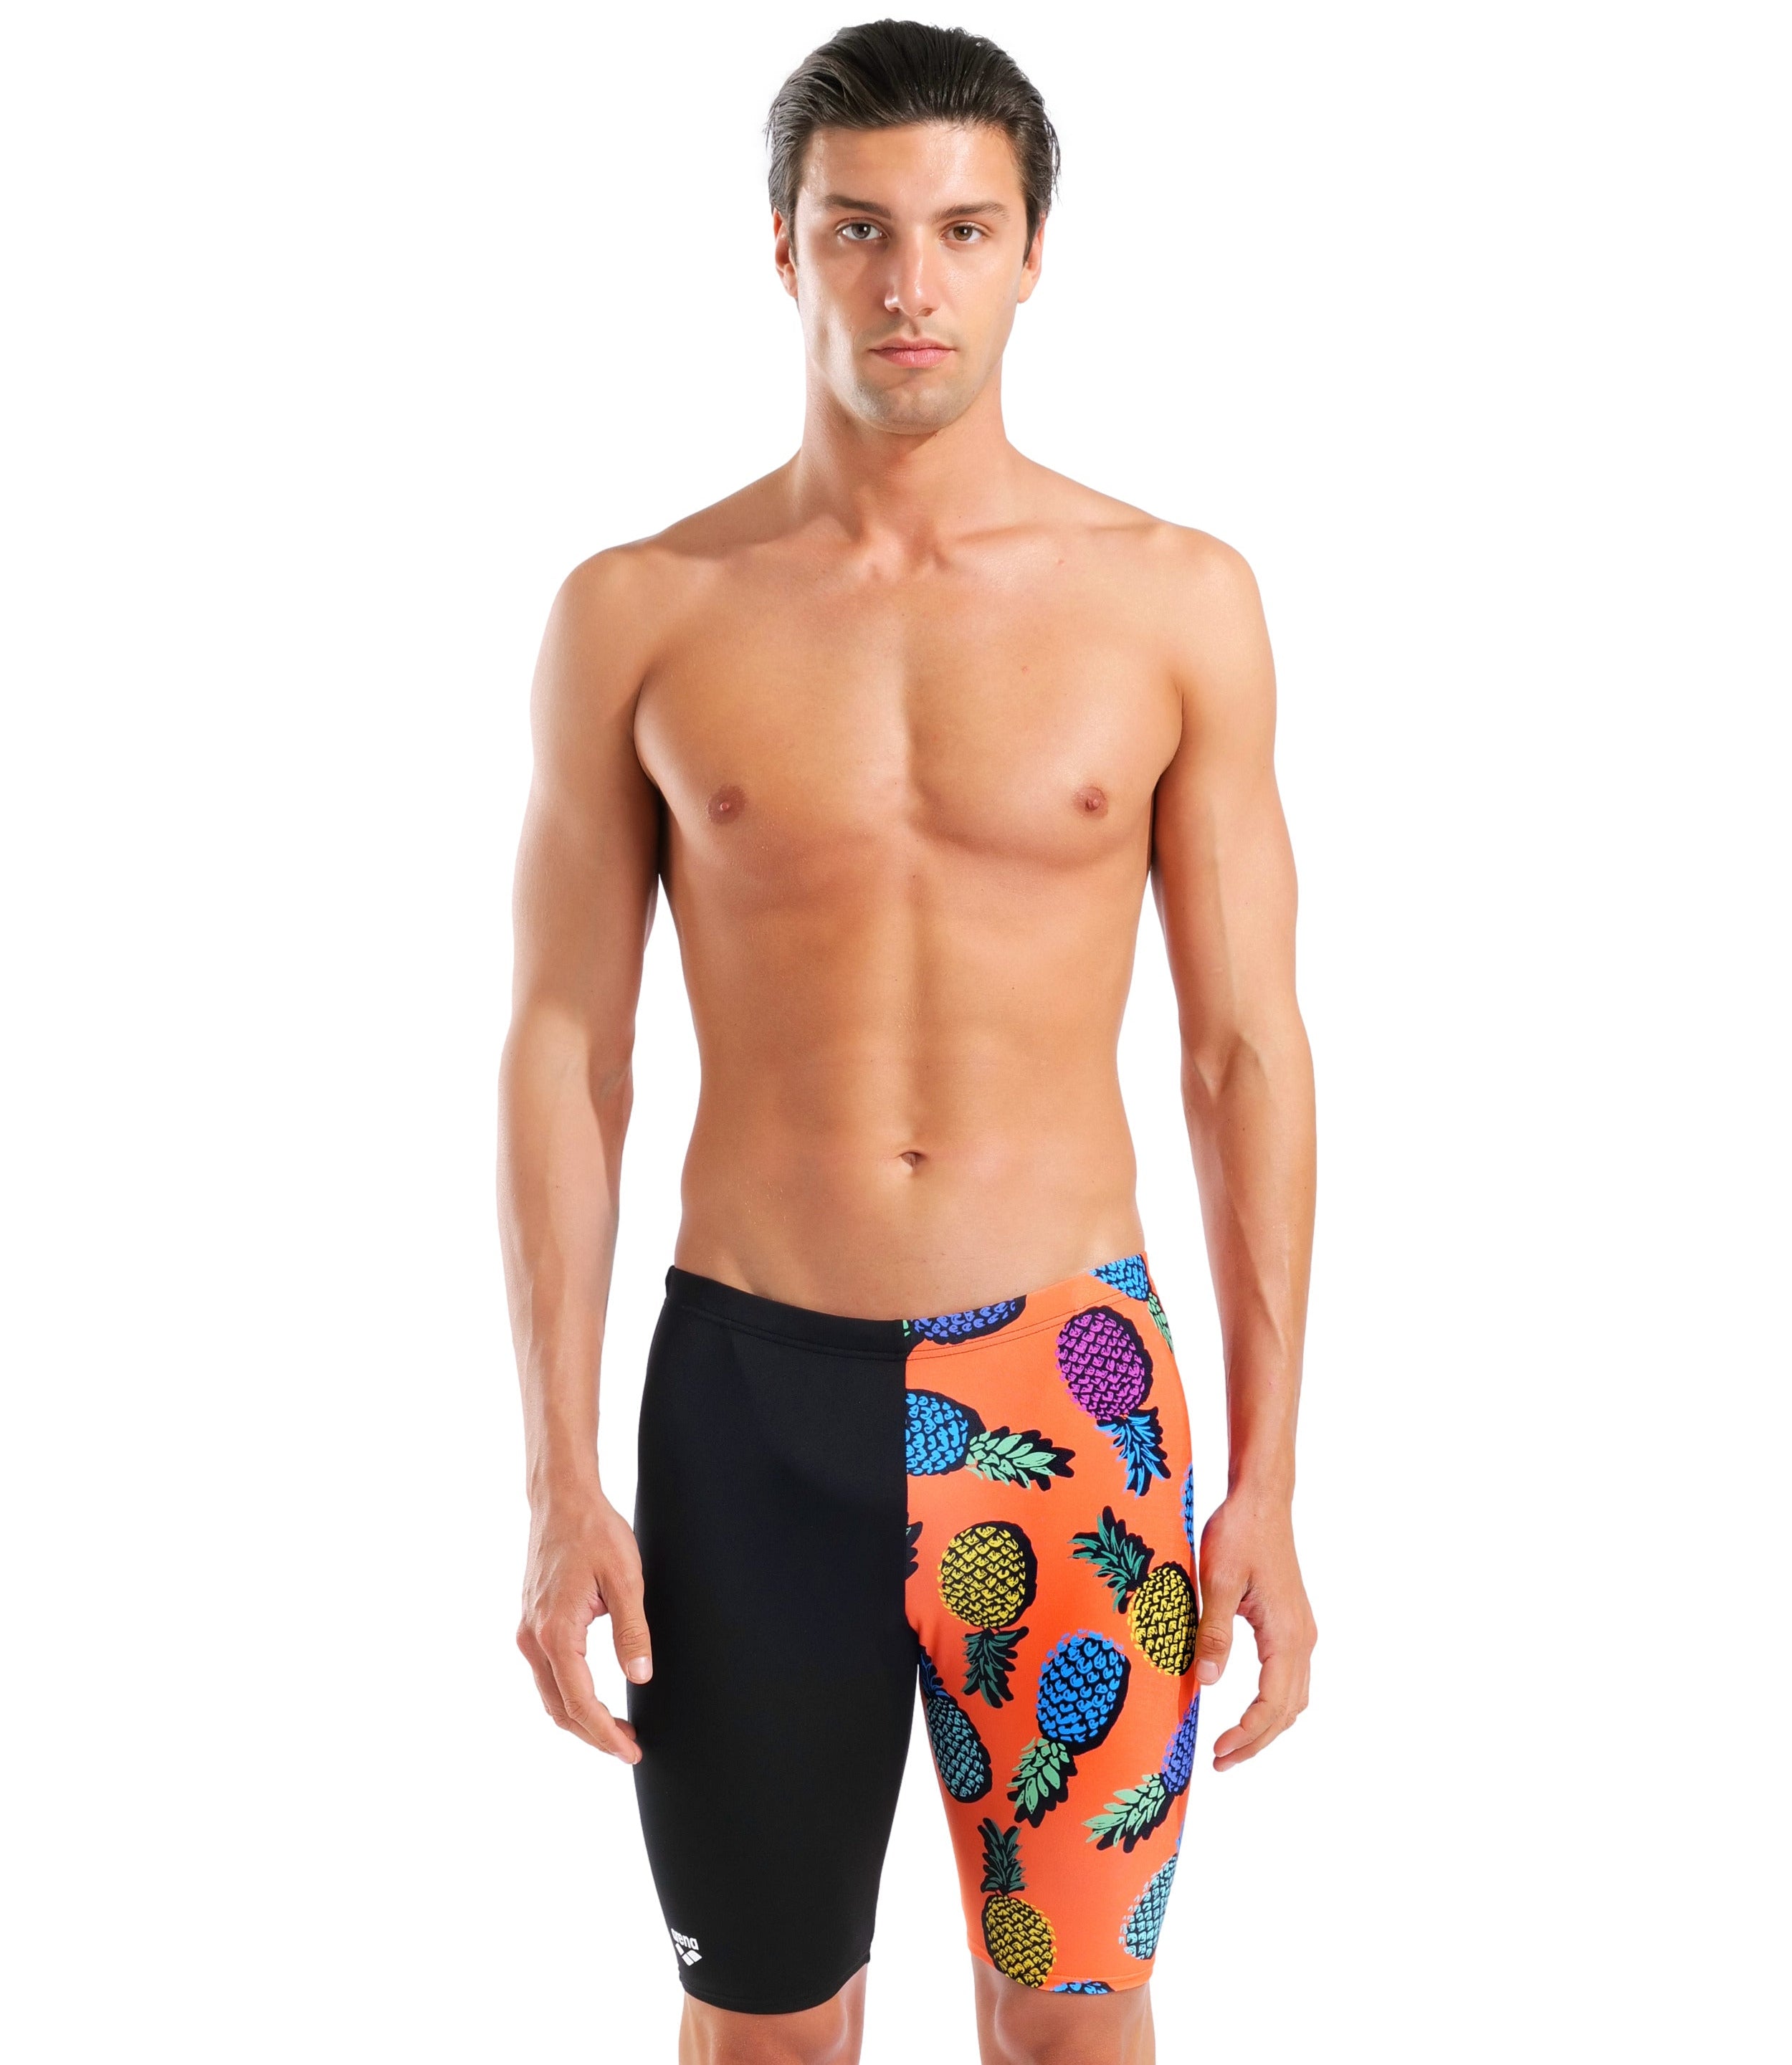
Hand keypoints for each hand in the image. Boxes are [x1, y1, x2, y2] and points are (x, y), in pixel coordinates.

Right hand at [516, 1485, 651, 1762]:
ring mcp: (528, 1631)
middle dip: (593, 1735)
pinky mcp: (531, 1622)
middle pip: (559, 1708)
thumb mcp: (626, 1578)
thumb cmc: (595, 1532)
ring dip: (580, 1718)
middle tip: (629, 1747)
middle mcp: (533, 1638)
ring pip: (550, 1695)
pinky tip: (593, 1698)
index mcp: (556, 1632)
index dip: (605, 1734)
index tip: (631, 1751)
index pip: (580, 1703)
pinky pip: (546, 1674)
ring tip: (617, 1729)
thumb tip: (640, 1676)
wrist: (561, 1499)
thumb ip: (632, 1630)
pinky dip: (568, 1695)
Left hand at [1194, 1492, 1315, 1769]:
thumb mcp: (1216, 1581)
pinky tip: (1251, 1711)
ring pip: (1295, 1697)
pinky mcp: (1293, 1624)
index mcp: (1285, 1633)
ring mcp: (1301, 1631)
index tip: (1219, 1750)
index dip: (1248, 1734)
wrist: (1262, 1501)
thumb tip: (1210, 1683)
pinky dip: (1275, 1704)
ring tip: (1234, 1746)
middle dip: (1257, 1741)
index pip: (1273, 1703)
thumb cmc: (1238, 1534)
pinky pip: (1292, 1678)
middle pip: (1288, 1709)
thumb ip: (1214, 1633)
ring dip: (1268, 1726)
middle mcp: (1302, 1638)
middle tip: (1223, 1762)